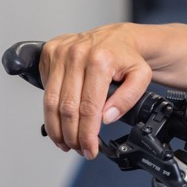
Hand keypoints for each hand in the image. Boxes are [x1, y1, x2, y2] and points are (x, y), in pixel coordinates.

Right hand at [40, 24, 153, 160]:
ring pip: (51, 101)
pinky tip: (59, 122)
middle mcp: (77, 54)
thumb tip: (106, 117)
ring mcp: (61, 52)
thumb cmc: (128, 58)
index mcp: (101, 60)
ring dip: (56, 128)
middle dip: (71, 135)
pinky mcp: (49, 52)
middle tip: (78, 148)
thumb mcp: (141, 76)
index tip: (90, 149)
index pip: (89, 107)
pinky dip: (50, 110)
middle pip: (67, 107)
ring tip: (65, 142)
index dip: (87, 133)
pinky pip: (45, 88)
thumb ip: (128, 98)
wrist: (118, 36)